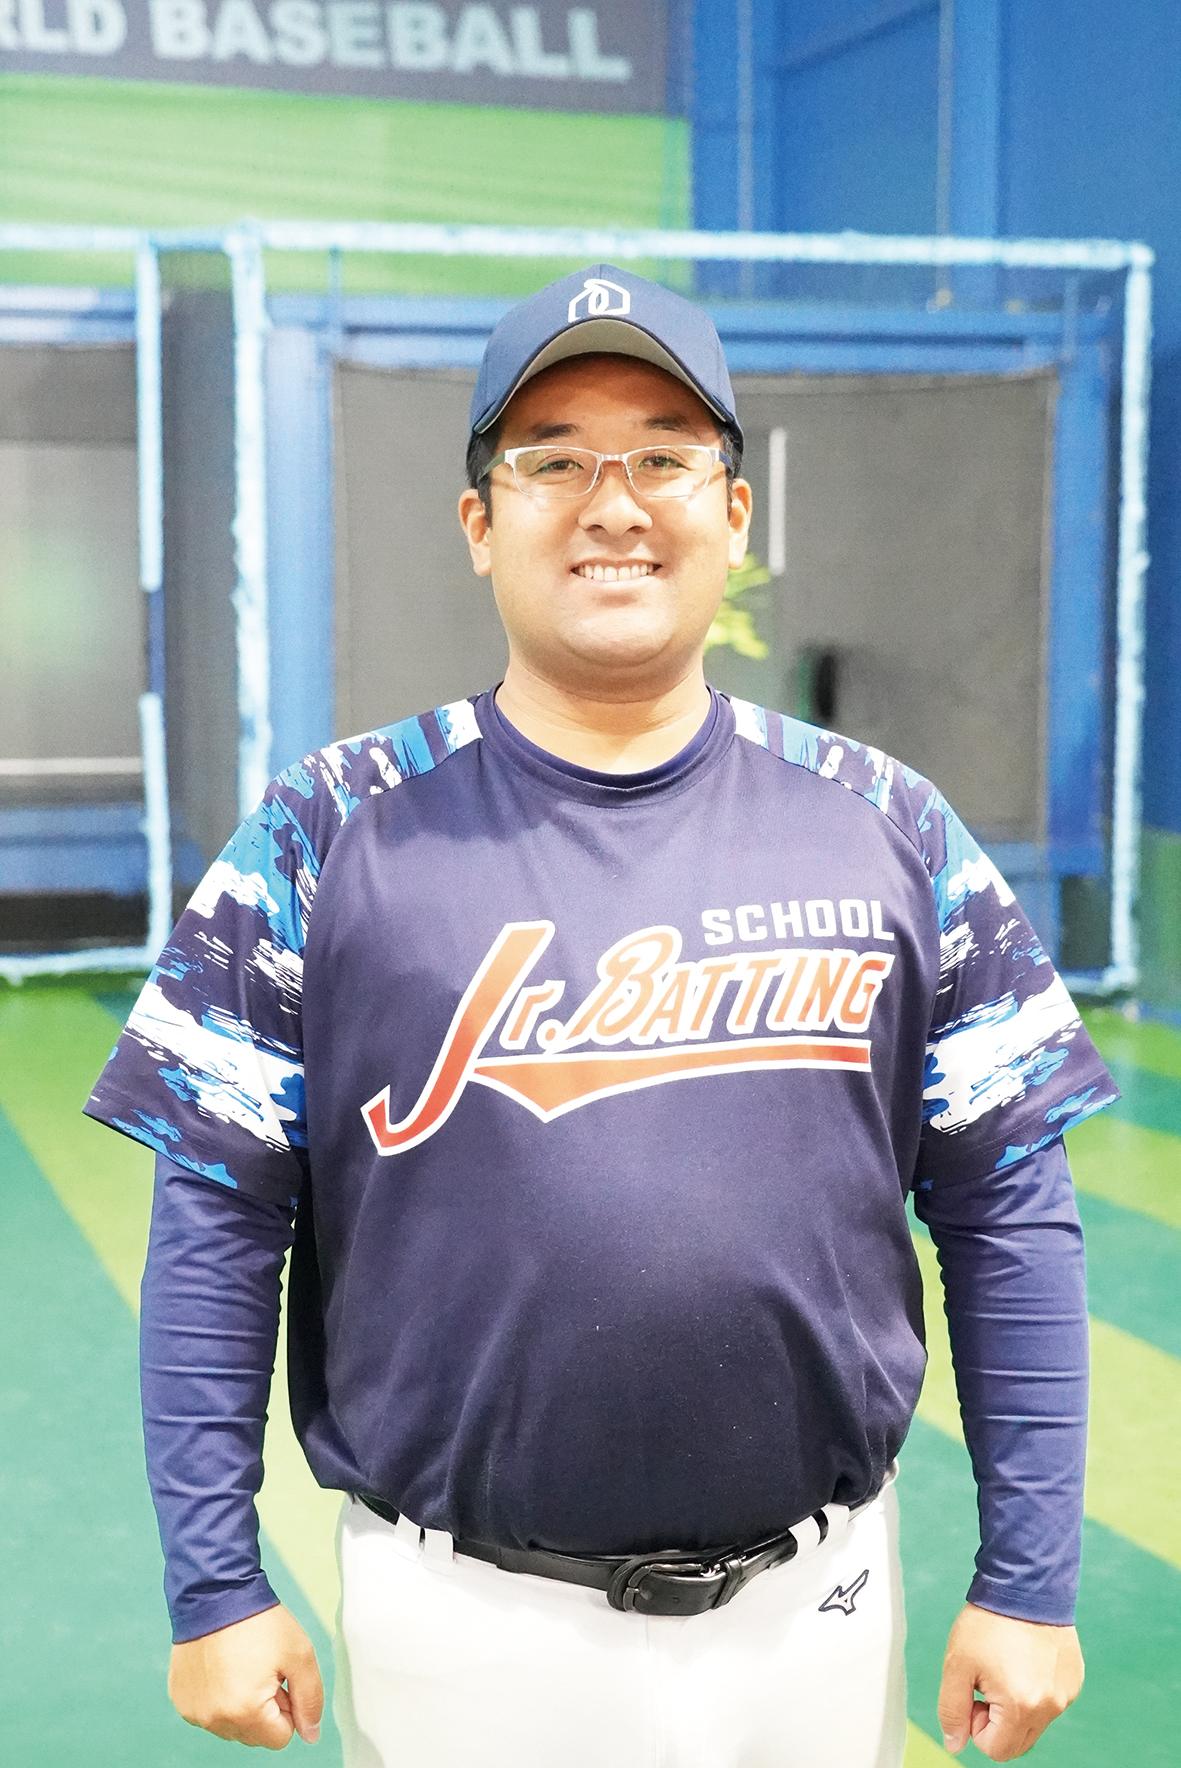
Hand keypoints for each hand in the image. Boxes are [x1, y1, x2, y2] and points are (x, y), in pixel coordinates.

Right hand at [168, 1603, 323, 1748]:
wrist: (216, 1593)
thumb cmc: (258, 1622)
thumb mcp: (300, 1655)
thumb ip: (310, 1700)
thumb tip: (310, 1734)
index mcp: (245, 1712)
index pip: (280, 1738)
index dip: (287, 1707)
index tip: (280, 1679)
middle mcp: (214, 1719)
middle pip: (255, 1735)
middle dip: (264, 1709)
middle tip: (263, 1670)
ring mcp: (194, 1711)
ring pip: (231, 1726)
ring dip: (241, 1705)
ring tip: (242, 1665)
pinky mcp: (181, 1699)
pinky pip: (209, 1713)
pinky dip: (218, 1697)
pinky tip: (222, 1667)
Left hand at [937, 1604, 1082, 1758]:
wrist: (1025, 1584)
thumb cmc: (989, 1622)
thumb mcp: (957, 1665)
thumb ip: (952, 1710)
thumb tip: (955, 1743)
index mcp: (1021, 1707)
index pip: (996, 1750)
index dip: (976, 1724)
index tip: (974, 1691)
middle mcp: (1050, 1706)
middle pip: (1018, 1743)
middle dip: (997, 1721)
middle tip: (986, 1682)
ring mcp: (1066, 1694)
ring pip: (1034, 1723)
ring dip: (1015, 1706)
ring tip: (1005, 1666)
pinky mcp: (1074, 1680)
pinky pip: (1050, 1702)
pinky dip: (1034, 1691)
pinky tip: (1023, 1658)